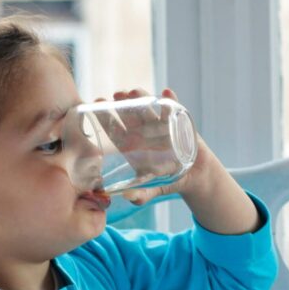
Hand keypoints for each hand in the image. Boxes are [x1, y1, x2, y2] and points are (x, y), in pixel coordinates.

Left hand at [94, 88, 215, 206]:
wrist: (193, 176)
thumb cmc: (167, 181)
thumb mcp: (152, 190)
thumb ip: (141, 195)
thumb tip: (128, 197)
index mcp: (132, 146)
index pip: (115, 130)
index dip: (105, 119)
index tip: (95, 107)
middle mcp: (144, 132)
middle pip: (129, 115)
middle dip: (121, 103)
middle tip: (114, 95)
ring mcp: (160, 125)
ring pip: (148, 108)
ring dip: (142, 97)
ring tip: (135, 92)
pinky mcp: (178, 123)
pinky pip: (174, 109)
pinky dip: (172, 100)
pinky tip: (167, 93)